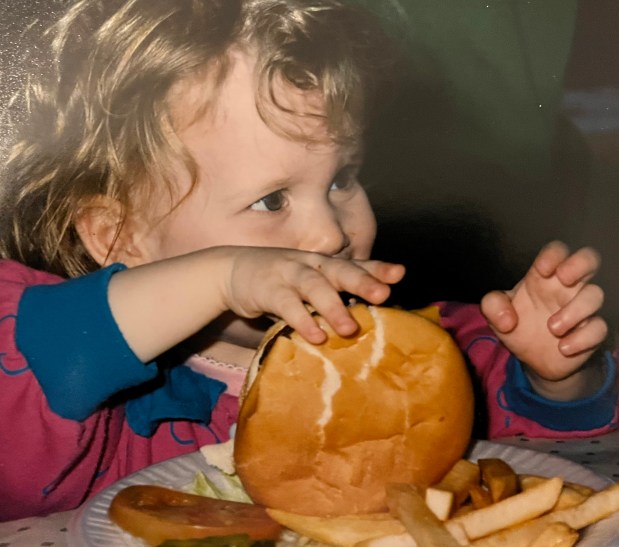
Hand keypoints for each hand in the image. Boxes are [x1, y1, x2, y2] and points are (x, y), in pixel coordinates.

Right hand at [219, 246, 404, 343]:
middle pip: (340, 270)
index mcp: (324, 265)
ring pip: (315, 286)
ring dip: (333, 307)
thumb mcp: (307, 284)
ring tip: (350, 328)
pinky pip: (287, 304)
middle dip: (362, 281)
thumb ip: (331, 298)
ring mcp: (288, 274)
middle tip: (382, 295)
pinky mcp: (268, 289)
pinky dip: (302, 320)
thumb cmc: (279, 282)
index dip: (377, 268)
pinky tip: (315, 336)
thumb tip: (366, 322)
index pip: (355, 264)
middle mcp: (310, 265)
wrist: (230, 270)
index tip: (399, 274)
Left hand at [481, 241, 607, 397]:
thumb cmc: (518, 326)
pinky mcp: (591, 332)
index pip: (556, 252)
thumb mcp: (496, 315)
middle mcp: (567, 287)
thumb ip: (492, 306)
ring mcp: (582, 308)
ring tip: (553, 328)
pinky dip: (582, 339)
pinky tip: (563, 348)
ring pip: (595, 294)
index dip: (553, 255)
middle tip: (564, 278)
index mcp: (543, 277)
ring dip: (575, 310)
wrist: (532, 359)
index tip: (542, 270)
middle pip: (589, 259)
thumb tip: (506, 318)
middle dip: (580, 263)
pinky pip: (599, 328)